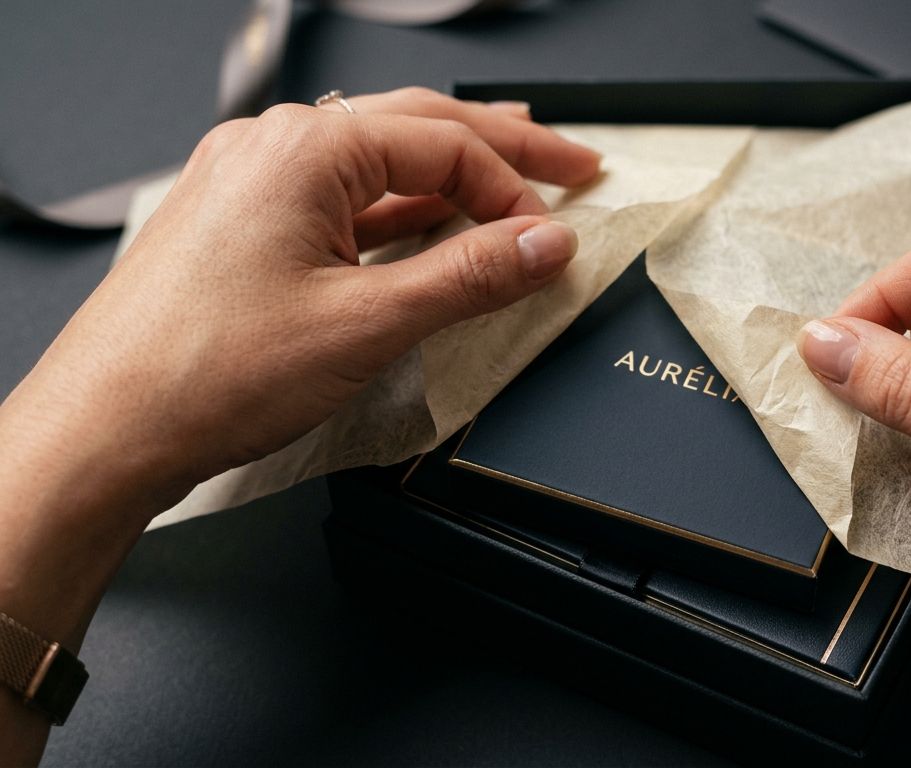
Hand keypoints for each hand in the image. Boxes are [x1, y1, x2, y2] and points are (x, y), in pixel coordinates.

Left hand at [0, 87, 597, 762]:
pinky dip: (400, 214)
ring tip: (514, 186)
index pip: (444, 144)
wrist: (106, 430)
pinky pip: (342, 202)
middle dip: (503, 147)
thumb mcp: (367, 323)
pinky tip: (431, 232)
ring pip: (379, 164)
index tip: (554, 234)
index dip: (513, 189)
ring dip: (452, 179)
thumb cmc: (203, 373)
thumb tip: (543, 243)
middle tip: (572, 164)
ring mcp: (253, 187)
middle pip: (417, 130)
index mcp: (304, 150)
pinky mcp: (244, 228)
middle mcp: (273, 151)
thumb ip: (470, 275)